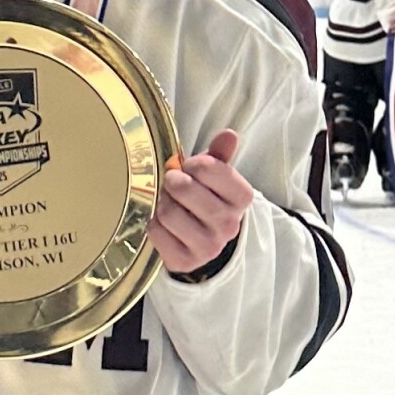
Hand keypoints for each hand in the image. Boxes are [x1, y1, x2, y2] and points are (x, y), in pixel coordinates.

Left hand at [148, 130, 252, 275]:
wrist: (201, 242)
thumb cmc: (205, 199)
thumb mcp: (215, 176)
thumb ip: (220, 154)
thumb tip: (229, 134)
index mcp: (241, 197)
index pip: (207, 167)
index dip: (191, 164)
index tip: (189, 169)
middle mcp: (229, 224)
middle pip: (183, 188)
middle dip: (172, 182)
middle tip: (172, 183)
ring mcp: (208, 246)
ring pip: (168, 212)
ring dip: (161, 203)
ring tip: (168, 203)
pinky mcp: (185, 260)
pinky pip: (155, 232)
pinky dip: (153, 224)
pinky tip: (163, 223)